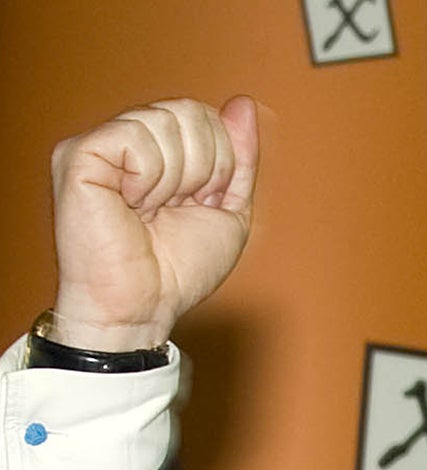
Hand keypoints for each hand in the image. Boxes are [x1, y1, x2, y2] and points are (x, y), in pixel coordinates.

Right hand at [47, 96, 259, 351]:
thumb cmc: (178, 269)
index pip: (205, 116)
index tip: (202, 202)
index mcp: (160, 151)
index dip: (220, 163)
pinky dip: (149, 178)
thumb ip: (240, 158)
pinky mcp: (80, 154)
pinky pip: (136, 137)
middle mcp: (128, 141)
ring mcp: (101, 144)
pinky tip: (132, 204)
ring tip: (151, 209)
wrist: (145, 305)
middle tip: (176, 207)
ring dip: (176, 179)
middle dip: (203, 169)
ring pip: (165, 121)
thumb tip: (243, 105)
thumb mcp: (230, 210)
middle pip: (189, 112)